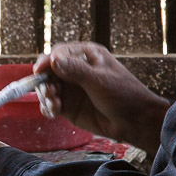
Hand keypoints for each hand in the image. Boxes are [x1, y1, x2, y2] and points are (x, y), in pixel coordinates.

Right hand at [34, 42, 169, 156]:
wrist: (135, 121)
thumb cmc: (123, 94)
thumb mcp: (100, 80)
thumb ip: (76, 70)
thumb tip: (53, 60)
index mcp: (85, 56)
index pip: (59, 54)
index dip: (47, 61)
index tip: (40, 70)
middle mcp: (75, 70)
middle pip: (48, 71)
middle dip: (45, 82)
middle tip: (50, 93)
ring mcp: (71, 89)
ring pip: (47, 88)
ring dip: (45, 96)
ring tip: (54, 105)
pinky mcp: (69, 107)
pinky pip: (51, 105)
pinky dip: (48, 108)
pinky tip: (54, 112)